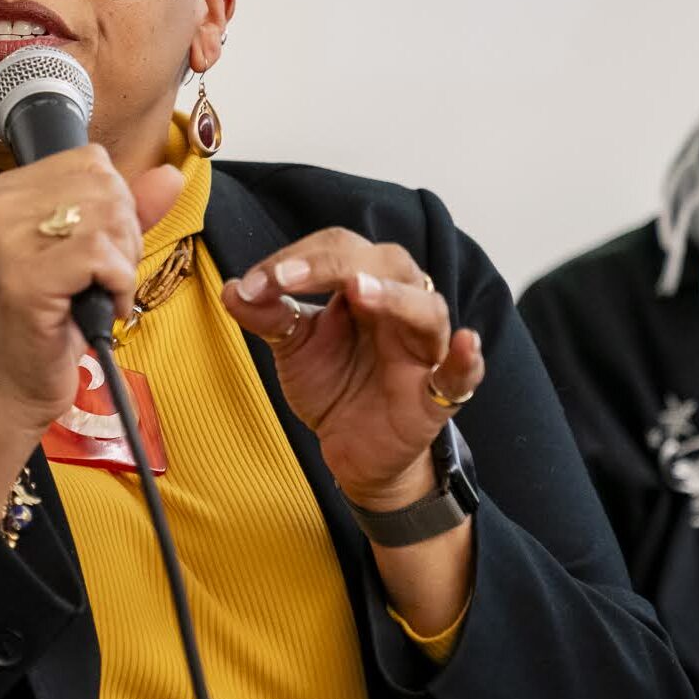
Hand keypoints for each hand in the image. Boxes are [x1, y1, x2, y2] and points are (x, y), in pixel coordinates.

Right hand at [0, 145, 181, 439]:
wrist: (10, 384)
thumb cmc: (50, 320)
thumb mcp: (92, 254)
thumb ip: (130, 211)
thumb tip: (171, 175)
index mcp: (8, 190)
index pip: (93, 162)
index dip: (116, 207)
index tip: (98, 251)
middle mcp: (1, 205)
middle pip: (107, 187)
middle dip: (124, 236)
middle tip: (100, 280)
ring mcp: (9, 239)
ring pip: (109, 218)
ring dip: (122, 264)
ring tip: (98, 294)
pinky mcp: (27, 277)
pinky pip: (103, 255)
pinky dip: (119, 286)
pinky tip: (102, 309)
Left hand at [221, 229, 483, 509]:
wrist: (351, 449)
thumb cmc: (332, 383)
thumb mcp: (292, 346)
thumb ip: (265, 316)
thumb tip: (233, 289)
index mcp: (363, 285)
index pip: (338, 250)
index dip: (296, 259)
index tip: (254, 282)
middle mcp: (399, 306)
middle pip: (384, 261)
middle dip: (333, 264)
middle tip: (286, 278)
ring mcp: (422, 348)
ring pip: (425, 307)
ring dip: (392, 296)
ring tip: (359, 290)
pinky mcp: (437, 395)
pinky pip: (461, 373)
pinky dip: (466, 358)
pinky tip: (464, 343)